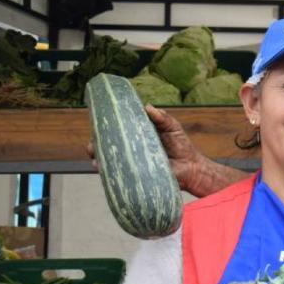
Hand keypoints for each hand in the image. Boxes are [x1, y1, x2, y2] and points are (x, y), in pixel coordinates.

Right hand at [86, 105, 205, 192]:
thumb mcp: (172, 127)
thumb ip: (162, 117)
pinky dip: (109, 173)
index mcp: (136, 136)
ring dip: (99, 159)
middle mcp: (132, 150)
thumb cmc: (181, 145)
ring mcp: (133, 163)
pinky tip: (102, 170)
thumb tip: (148, 107)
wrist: (191, 167)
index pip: (116, 131)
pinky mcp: (138, 175)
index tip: (96, 124)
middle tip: (92, 145)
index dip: (103, 128)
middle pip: (108, 147)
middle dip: (95, 146)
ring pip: (110, 161)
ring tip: (95, 158)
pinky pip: (120, 175)